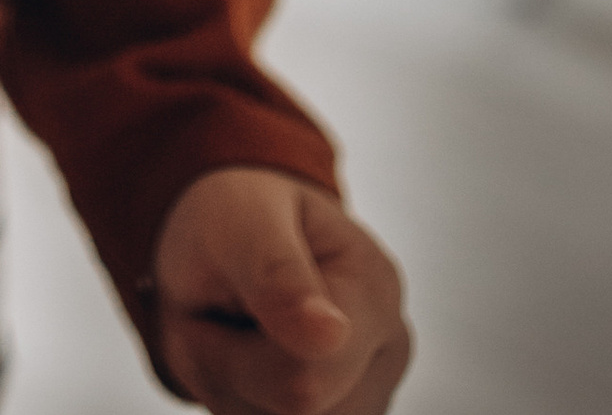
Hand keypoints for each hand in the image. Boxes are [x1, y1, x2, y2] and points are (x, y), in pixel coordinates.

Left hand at [154, 168, 409, 413]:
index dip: (232, 354)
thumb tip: (331, 335)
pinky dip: (244, 405)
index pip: (303, 379)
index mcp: (375, 286)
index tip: (223, 298)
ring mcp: (372, 393)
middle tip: (222, 312)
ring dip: (236, 391)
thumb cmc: (236, 216)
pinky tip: (248, 362)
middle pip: (298, 412)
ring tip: (237, 331)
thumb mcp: (238, 221)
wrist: (232, 235)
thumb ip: (276, 275)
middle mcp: (389, 348)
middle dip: (234, 372)